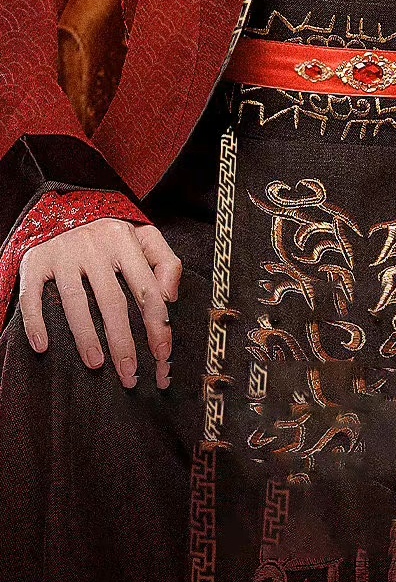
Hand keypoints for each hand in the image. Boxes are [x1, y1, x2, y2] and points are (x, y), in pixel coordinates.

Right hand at [19, 219, 181, 390]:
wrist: (63, 211)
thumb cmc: (110, 236)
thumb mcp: (144, 237)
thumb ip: (166, 263)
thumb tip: (171, 296)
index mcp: (124, 239)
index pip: (146, 287)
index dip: (156, 323)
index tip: (161, 353)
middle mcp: (94, 244)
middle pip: (112, 300)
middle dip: (123, 341)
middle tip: (129, 374)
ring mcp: (63, 253)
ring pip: (75, 301)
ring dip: (86, 337)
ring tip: (96, 364)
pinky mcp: (35, 262)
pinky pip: (33, 296)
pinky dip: (36, 322)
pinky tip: (43, 346)